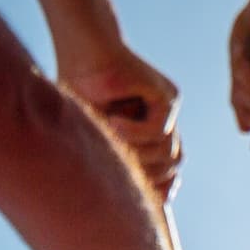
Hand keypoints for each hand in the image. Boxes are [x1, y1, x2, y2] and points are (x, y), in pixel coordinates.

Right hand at [63, 40, 184, 199]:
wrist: (85, 47)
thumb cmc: (79, 90)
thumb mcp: (91, 133)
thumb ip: (111, 160)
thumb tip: (126, 202)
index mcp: (149, 134)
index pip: (169, 173)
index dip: (158, 190)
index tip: (137, 197)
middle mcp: (163, 122)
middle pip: (170, 167)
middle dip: (141, 170)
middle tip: (111, 156)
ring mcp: (168, 109)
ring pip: (167, 153)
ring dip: (133, 148)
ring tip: (107, 131)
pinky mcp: (167, 95)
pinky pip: (159, 131)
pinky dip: (134, 131)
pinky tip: (112, 119)